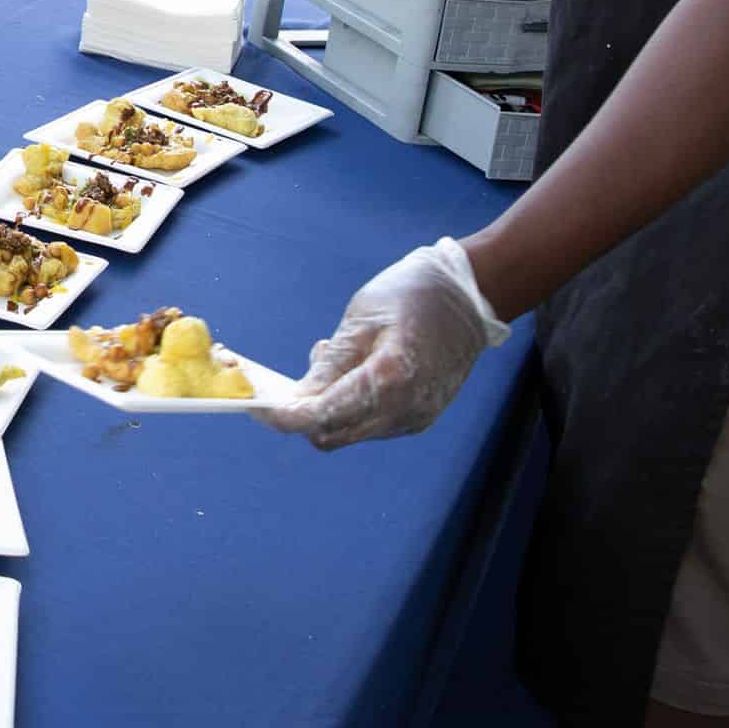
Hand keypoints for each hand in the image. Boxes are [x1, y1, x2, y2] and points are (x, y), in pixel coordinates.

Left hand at [253, 239, 507, 450]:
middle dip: (302, 414)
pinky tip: (353, 369)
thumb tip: (296, 399)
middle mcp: (404, 410)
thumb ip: (330, 364)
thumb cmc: (415, 294)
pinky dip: (350, 406)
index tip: (257, 406)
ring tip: (330, 356)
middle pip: (332, 434)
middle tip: (286, 379)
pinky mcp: (419, 417)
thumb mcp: (362, 318)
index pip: (324, 414)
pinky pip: (371, 424)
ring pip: (350, 431)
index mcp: (389, 378)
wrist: (471, 296)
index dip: (285, 416)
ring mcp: (414, 418)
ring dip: (327, 407)